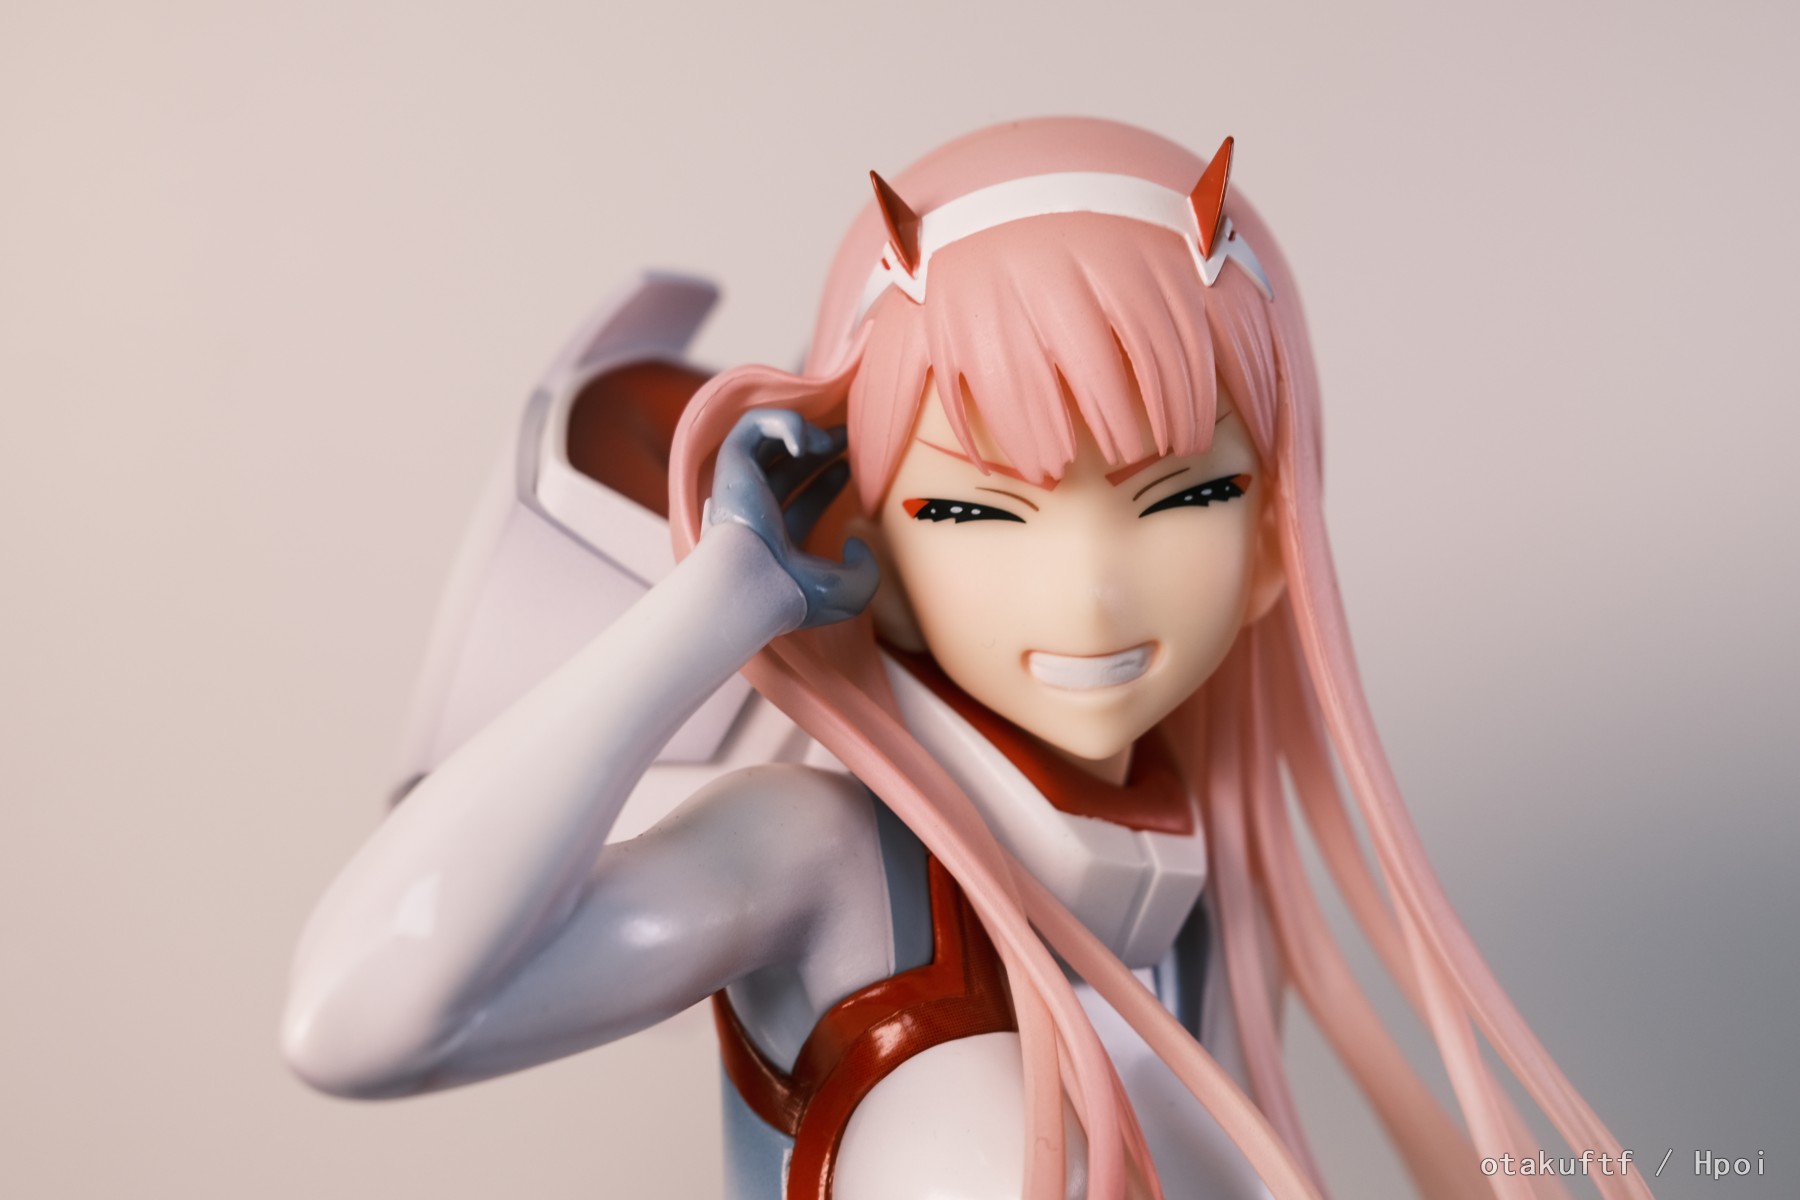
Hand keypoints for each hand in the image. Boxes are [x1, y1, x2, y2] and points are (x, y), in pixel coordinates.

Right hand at [705, 409, 878, 629]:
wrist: (757, 586)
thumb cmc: (796, 593)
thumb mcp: (849, 592)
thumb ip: (865, 571)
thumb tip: (856, 541)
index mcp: (776, 541)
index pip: (800, 502)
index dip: (826, 481)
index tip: (847, 467)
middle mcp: (755, 512)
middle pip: (785, 468)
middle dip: (817, 447)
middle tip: (846, 435)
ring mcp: (741, 487)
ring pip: (765, 441)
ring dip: (800, 430)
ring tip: (824, 443)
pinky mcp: (732, 465)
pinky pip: (752, 425)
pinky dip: (782, 422)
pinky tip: (804, 443)